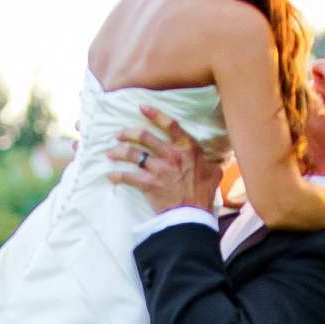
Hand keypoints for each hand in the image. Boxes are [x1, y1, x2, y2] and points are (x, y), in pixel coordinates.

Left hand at [107, 104, 228, 214]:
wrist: (193, 215)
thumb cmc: (204, 193)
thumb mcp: (213, 172)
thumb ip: (209, 161)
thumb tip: (213, 159)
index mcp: (187, 149)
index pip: (170, 125)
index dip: (155, 114)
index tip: (142, 108)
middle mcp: (171, 155)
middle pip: (145, 137)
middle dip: (128, 134)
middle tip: (119, 134)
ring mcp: (158, 169)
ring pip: (133, 155)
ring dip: (119, 153)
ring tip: (111, 152)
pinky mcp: (149, 184)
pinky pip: (128, 177)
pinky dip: (117, 176)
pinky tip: (111, 175)